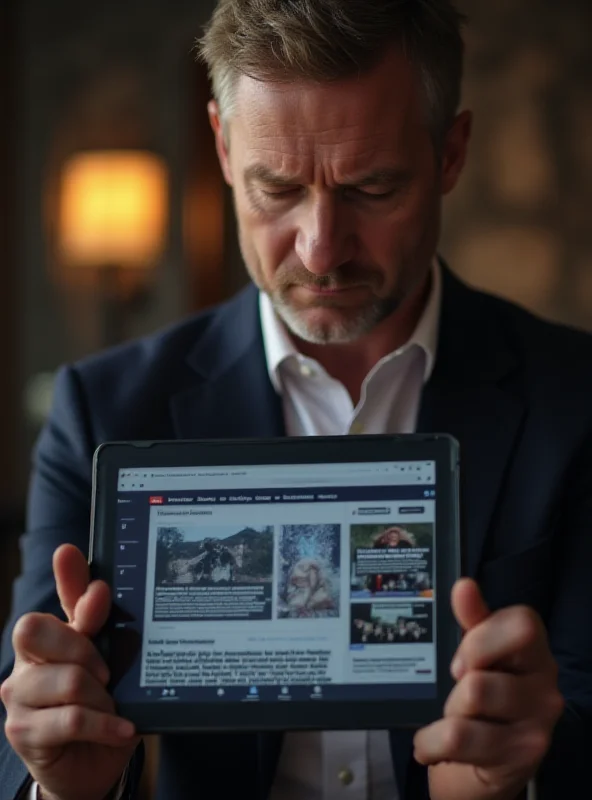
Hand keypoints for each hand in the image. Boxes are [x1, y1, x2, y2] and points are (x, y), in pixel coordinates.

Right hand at [1, 545, 139, 799]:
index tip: (73, 557)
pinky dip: (106, 724)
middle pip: (36, 630)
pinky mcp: (23, 731)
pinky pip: (73, 718)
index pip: (54, 601)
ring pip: (67, 679)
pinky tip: (123, 728)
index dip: (67, 580)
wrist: (91, 762)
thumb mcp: (106, 662)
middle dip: (83, 648)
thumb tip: (98, 585)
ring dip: (101, 697)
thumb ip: (98, 624)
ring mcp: (18, 697)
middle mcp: (25, 662)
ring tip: (112, 706)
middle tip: (107, 673)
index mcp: (46, 637)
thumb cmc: (99, 703)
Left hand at [413, 579, 562, 799]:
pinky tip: (430, 744)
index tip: (462, 658)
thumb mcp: (477, 654)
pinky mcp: (521, 755)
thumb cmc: (484, 695)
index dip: (482, 637)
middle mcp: (545, 684)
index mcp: (534, 650)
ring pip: (471, 700)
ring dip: (448, 712)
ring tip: (452, 719)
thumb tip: (464, 586)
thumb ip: (472, 619)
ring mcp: (537, 723)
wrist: (490, 761)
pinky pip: (456, 739)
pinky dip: (430, 742)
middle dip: (456, 683)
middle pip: (483, 671)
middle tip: (457, 692)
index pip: (522, 624)